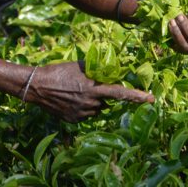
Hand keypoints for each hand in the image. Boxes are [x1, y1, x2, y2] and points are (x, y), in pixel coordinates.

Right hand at [25, 61, 154, 121]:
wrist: (37, 86)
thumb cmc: (59, 71)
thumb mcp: (79, 66)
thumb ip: (96, 71)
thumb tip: (108, 69)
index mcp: (93, 88)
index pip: (120, 93)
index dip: (136, 96)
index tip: (150, 99)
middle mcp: (90, 103)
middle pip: (106, 101)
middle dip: (102, 94)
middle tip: (89, 85)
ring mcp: (81, 114)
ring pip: (96, 109)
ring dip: (92, 101)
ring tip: (76, 90)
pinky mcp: (73, 120)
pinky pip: (85, 115)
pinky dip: (83, 108)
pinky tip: (70, 98)